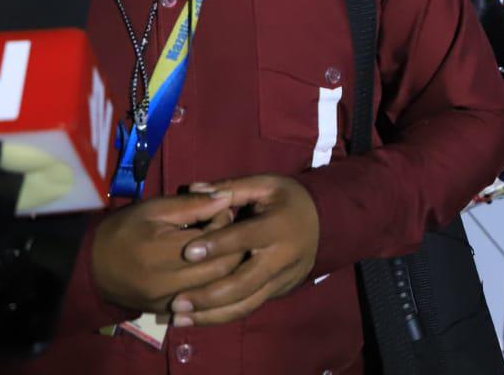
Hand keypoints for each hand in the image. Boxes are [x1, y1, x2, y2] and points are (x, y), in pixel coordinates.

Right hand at [89, 190, 241, 313]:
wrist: (89, 266)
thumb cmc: (122, 230)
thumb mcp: (154, 209)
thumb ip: (193, 204)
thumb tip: (227, 196)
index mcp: (163, 252)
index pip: (216, 240)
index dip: (227, 222)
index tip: (224, 209)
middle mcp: (168, 283)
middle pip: (223, 268)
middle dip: (235, 246)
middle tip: (231, 229)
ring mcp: (169, 302)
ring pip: (217, 288)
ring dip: (228, 267)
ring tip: (225, 247)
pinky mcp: (167, 311)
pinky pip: (202, 301)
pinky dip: (213, 285)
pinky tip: (212, 268)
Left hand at [170, 175, 320, 327]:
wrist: (326, 223)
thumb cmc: (288, 200)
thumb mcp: (265, 184)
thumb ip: (231, 188)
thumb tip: (195, 187)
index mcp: (278, 226)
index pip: (245, 238)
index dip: (217, 245)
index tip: (188, 253)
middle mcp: (281, 257)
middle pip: (244, 283)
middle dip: (209, 295)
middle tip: (177, 301)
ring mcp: (281, 279)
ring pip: (246, 304)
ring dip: (212, 315)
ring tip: (180, 318)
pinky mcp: (279, 292)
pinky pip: (250, 307)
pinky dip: (223, 316)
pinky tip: (198, 319)